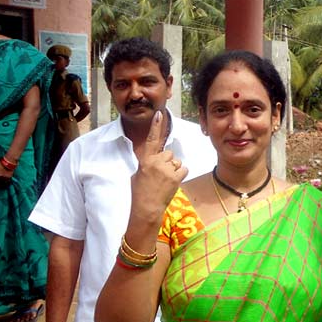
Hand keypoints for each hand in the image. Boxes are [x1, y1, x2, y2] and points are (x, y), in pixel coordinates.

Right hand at [129, 109, 187, 223]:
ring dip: (173, 170)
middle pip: (168, 153)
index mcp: (145, 160)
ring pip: (176, 162)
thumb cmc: (140, 192)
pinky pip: (183, 169)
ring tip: (164, 181)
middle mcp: (156, 161)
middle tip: (159, 176)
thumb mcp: (138, 173)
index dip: (156, 126)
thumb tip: (155, 160)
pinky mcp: (175, 177)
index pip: (151, 139)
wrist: (145, 208)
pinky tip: (172, 182)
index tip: (160, 114)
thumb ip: (148, 163)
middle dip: (167, 162)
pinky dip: (180, 174)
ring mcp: (166, 169)